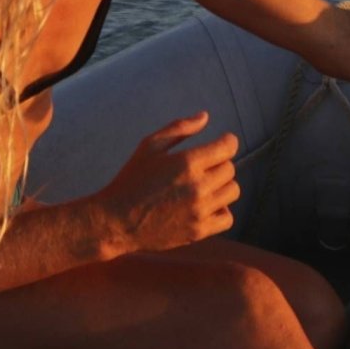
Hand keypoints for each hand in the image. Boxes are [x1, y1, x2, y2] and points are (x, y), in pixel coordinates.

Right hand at [95, 112, 239, 253]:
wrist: (117, 221)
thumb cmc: (131, 180)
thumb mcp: (149, 146)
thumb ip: (179, 128)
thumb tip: (205, 116)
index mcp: (187, 162)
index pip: (227, 147)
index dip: (228, 141)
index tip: (223, 142)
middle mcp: (197, 186)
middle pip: (230, 169)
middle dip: (220, 163)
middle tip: (204, 167)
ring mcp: (199, 211)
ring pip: (232, 191)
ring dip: (222, 186)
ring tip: (205, 186)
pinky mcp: (198, 231)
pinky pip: (228, 218)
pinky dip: (221, 210)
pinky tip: (206, 206)